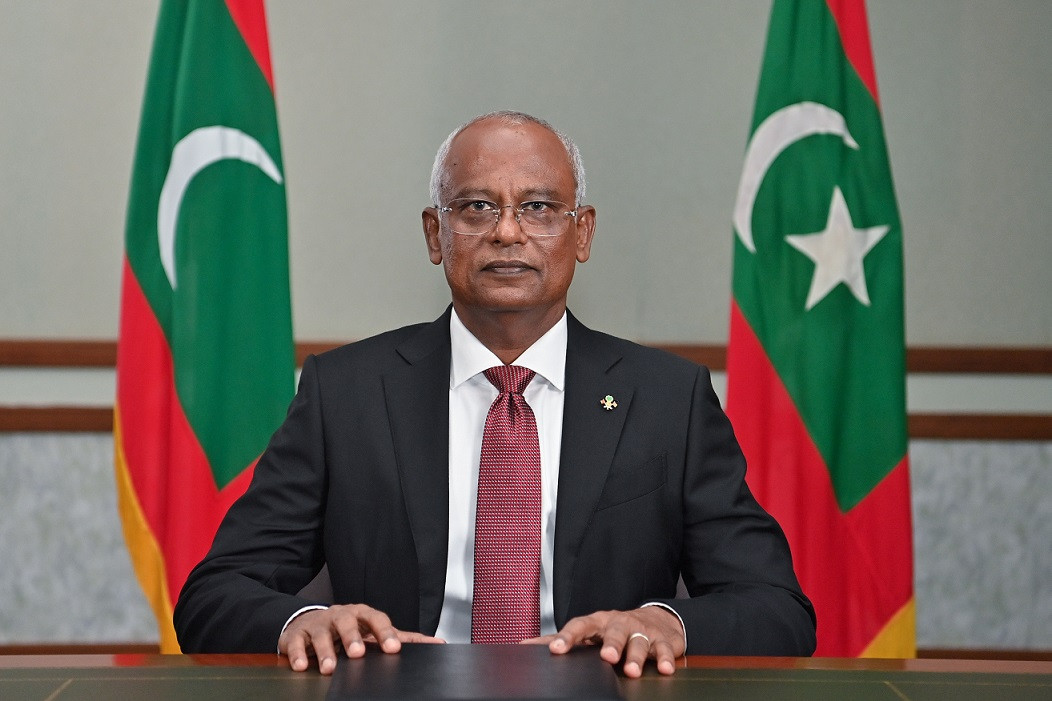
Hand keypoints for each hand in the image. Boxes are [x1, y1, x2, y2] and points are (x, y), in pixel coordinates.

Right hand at [277, 603, 444, 674]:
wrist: (310, 622)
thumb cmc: (348, 629)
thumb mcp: (373, 632)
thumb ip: (402, 638)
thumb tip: (437, 643)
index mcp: (362, 615)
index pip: (376, 619)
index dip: (385, 633)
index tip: (393, 648)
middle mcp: (340, 616)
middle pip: (347, 622)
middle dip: (352, 637)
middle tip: (358, 654)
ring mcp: (318, 624)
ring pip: (321, 633)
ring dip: (324, 651)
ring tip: (329, 668)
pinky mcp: (297, 634)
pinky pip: (295, 642)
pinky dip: (298, 654)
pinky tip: (302, 666)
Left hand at [530, 607, 684, 677]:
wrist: (657, 619)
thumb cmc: (615, 629)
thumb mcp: (590, 632)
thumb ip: (561, 639)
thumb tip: (524, 645)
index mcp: (598, 622)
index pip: (580, 626)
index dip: (568, 637)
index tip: (556, 650)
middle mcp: (620, 624)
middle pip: (615, 631)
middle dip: (611, 644)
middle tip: (606, 657)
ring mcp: (642, 632)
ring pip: (639, 641)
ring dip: (636, 655)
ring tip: (632, 670)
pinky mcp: (663, 641)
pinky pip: (665, 650)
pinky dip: (666, 659)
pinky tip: (666, 669)